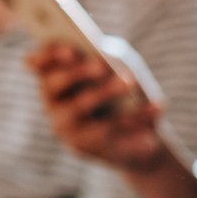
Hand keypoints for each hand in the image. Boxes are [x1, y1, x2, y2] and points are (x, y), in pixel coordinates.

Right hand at [29, 39, 168, 173]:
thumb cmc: (124, 90)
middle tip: (100, 66)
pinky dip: (138, 117)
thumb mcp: (119, 67)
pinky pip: (113, 131)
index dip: (47, 55)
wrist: (141, 138)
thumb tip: (107, 54)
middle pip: (54, 85)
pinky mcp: (90, 148)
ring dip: (104, 92)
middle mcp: (54, 105)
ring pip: (80, 108)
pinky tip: (158, 107)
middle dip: (76, 72)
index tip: (68, 49)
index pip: (38, 64)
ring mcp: (68, 129)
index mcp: (55, 80)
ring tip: (129, 81)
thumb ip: (110, 56)